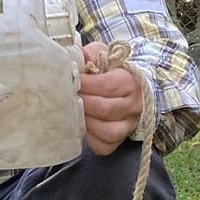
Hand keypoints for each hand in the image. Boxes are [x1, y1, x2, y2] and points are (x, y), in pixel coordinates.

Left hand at [79, 41, 142, 155]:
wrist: (132, 89)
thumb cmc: (113, 71)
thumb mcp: (104, 55)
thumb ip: (89, 53)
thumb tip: (72, 53)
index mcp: (130, 82)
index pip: (108, 85)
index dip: (86, 84)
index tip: (71, 80)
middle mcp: (134, 105)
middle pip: (105, 108)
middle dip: (81, 103)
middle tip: (66, 96)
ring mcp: (128, 125)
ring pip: (107, 130)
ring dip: (86, 122)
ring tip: (73, 112)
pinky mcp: (120, 140)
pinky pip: (104, 145)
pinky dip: (90, 138)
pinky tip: (82, 126)